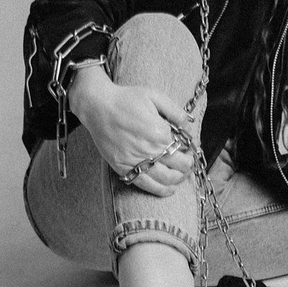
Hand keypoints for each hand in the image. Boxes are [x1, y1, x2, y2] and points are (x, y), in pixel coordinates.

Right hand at [68, 66, 194, 196]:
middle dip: (187, 166)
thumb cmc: (125, 99)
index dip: (189, 151)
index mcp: (160, 133)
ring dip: (178, 179)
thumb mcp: (155, 96)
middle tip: (188, 161)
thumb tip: (188, 125)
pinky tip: (168, 189)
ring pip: (165, 179)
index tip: (189, 149)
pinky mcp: (123, 167)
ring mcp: (135, 161)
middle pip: (178, 167)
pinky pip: (145, 184)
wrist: (98, 106)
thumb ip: (175, 111)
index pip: (184, 150)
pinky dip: (160, 190)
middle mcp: (150, 150)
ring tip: (181, 175)